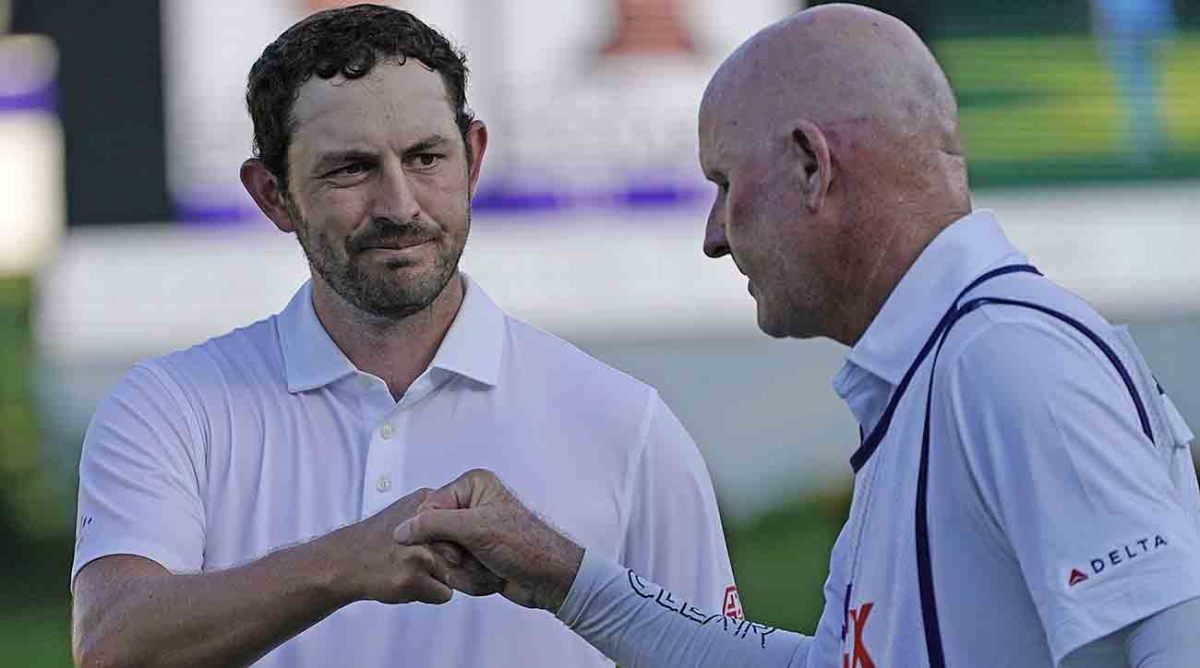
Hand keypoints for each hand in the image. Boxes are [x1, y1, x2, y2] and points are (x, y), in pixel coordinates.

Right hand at [322, 488, 485, 604]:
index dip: (459, 538)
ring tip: (413, 570)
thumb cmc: (378, 538)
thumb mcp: (410, 507)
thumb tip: (469, 516)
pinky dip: (430, 593)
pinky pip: (444, 593)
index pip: (464, 521)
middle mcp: (426, 526)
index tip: (446, 545)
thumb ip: (439, 510)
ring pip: (456, 572)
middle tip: (425, 560)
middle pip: (463, 549)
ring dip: (440, 577)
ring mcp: (420, 552)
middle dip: (452, 560)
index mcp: (427, 503)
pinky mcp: (413, 577)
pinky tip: (409, 583)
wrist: (345, 560)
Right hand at [394, 469, 584, 611]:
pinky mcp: (477, 556)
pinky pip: (456, 572)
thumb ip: (433, 525)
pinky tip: (492, 576)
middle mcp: (472, 505)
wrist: (549, 579)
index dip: (436, 533)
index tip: (455, 545)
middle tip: (478, 555)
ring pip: (444, 558)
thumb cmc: (524, 546)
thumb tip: (401, 531)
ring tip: (490, 566)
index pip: (428, 509)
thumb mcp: (475, 528)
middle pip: (434, 536)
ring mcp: (474, 533)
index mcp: (473, 486)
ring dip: (466, 571)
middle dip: (455, 555)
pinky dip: (472, 580)